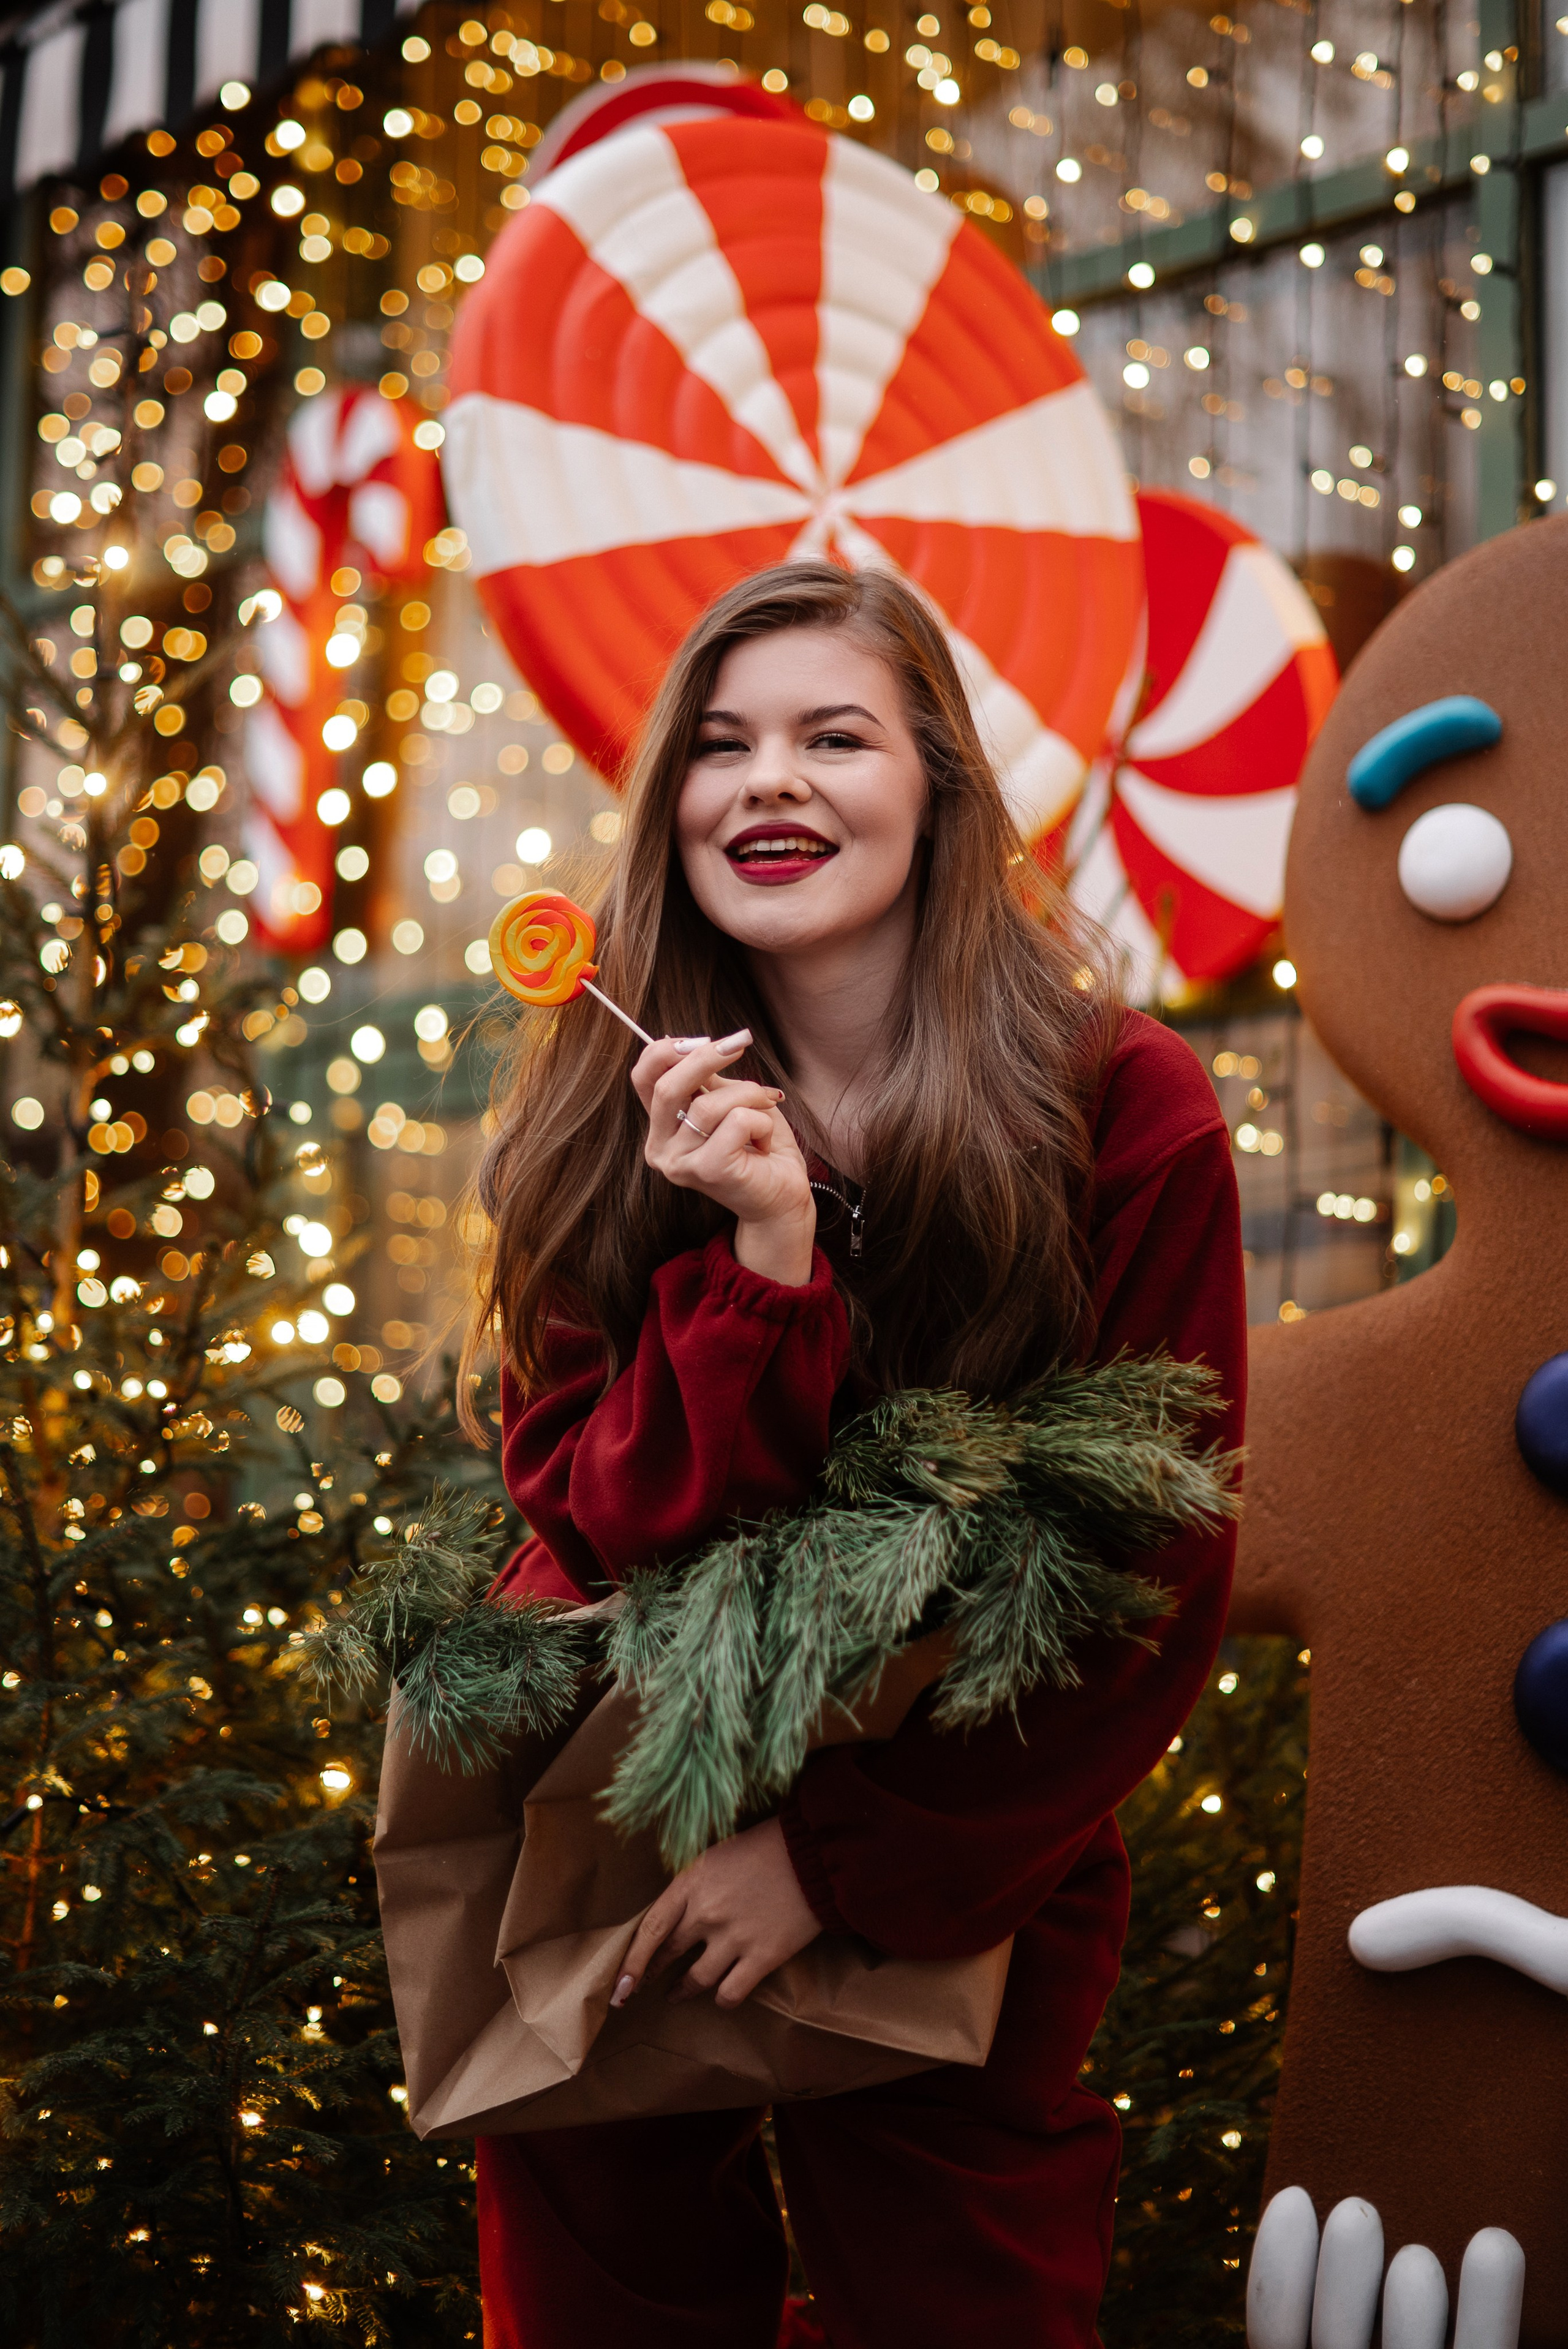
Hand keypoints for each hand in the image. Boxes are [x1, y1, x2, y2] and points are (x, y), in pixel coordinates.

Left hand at [610, 1816, 822, 2012]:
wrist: (813, 1854)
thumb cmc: (764, 1847)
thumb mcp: (716, 1856)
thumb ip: (693, 1887)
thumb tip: (676, 1916)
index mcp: (691, 1882)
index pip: (650, 1930)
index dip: (631, 1962)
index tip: (619, 1986)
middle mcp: (707, 1913)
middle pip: (669, 1954)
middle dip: (651, 1974)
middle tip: (641, 1987)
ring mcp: (734, 1938)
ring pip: (697, 1979)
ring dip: (683, 1991)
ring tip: (678, 1995)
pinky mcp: (762, 1956)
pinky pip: (731, 1993)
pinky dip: (722, 2000)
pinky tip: (721, 1997)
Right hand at [631, 1033, 815, 1283]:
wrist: (783, 1197)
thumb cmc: (759, 1147)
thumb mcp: (731, 1101)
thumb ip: (708, 1080)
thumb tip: (695, 1042)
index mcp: (662, 1127)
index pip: (645, 1078)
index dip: (667, 1049)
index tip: (704, 1037)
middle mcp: (661, 1148)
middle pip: (667, 1087)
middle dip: (707, 1057)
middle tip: (741, 1043)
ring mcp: (681, 1164)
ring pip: (710, 1104)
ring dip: (749, 1094)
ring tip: (766, 1105)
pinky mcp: (709, 1170)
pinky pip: (736, 1121)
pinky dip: (761, 1121)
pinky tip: (764, 1142)